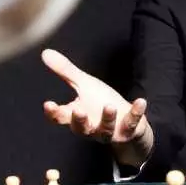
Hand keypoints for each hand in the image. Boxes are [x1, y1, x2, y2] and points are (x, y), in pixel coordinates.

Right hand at [40, 49, 152, 164]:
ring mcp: (110, 131)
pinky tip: (140, 101)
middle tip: (78, 110)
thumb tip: (45, 53)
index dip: (54, 113)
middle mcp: (91, 127)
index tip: (48, 104)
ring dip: (107, 119)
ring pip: (105, 130)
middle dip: (80, 121)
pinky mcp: (128, 131)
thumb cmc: (100, 102)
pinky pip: (132, 124)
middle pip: (82, 129)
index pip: (61, 117)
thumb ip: (65, 71)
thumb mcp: (83, 84)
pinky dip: (136, 113)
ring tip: (109, 106)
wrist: (126, 122)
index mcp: (77, 116)